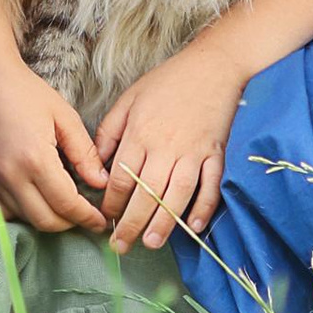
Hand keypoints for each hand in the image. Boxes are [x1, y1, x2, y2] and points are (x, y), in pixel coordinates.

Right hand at [0, 56, 109, 234]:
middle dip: (70, 222)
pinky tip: (33, 199)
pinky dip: (20, 213)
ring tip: (63, 205)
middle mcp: (11, 176)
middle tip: (86, 215)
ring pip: (24, 219)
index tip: (101, 221)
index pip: (66, 204)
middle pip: (46, 221)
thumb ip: (84, 153)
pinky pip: (1, 211)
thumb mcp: (64, 117)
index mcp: (36, 159)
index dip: (87, 217)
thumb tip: (100, 183)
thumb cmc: (27, 92)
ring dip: (47, 218)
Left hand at [94, 44, 247, 252]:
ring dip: (164, 222)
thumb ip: (110, 131)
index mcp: (140, 133)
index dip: (110, 202)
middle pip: (146, 193)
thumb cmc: (167, 82)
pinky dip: (204, 208)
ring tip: (151, 243)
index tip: (104, 218)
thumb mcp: (129, 99)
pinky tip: (194, 226)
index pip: (120, 178)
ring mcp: (193, 152)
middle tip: (121, 246)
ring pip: (176, 195)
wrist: (213, 66)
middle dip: (131, 223)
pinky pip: (211, 186)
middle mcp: (165, 147)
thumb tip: (96, 164)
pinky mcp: (216, 154)